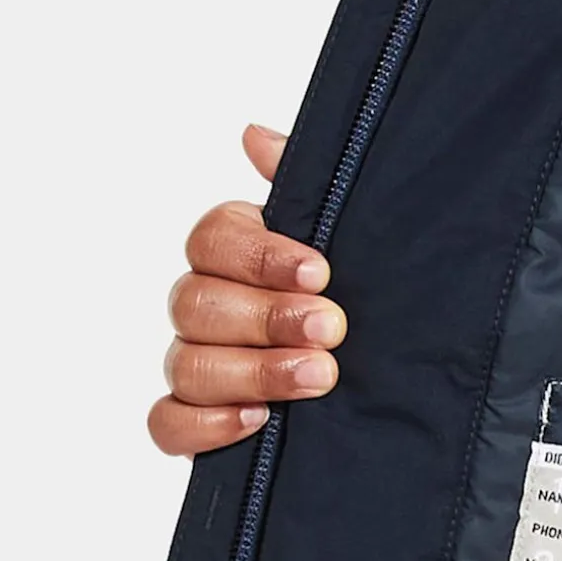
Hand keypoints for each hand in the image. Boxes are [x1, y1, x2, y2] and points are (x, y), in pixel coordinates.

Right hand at [148, 125, 346, 455]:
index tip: (321, 271)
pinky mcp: (196, 422)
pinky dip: (206, 424)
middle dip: (266, 317)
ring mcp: (196, 364)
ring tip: (319, 376)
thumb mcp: (351, 238)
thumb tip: (254, 136)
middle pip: (195, 302)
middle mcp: (206, 306)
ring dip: (253, 371)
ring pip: (186, 365)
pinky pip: (167, 424)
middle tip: (332, 328)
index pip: (212, 239)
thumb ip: (305, 185)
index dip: (260, 255)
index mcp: (234, 253)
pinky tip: (259, 419)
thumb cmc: (359, 298)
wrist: (394, 378)